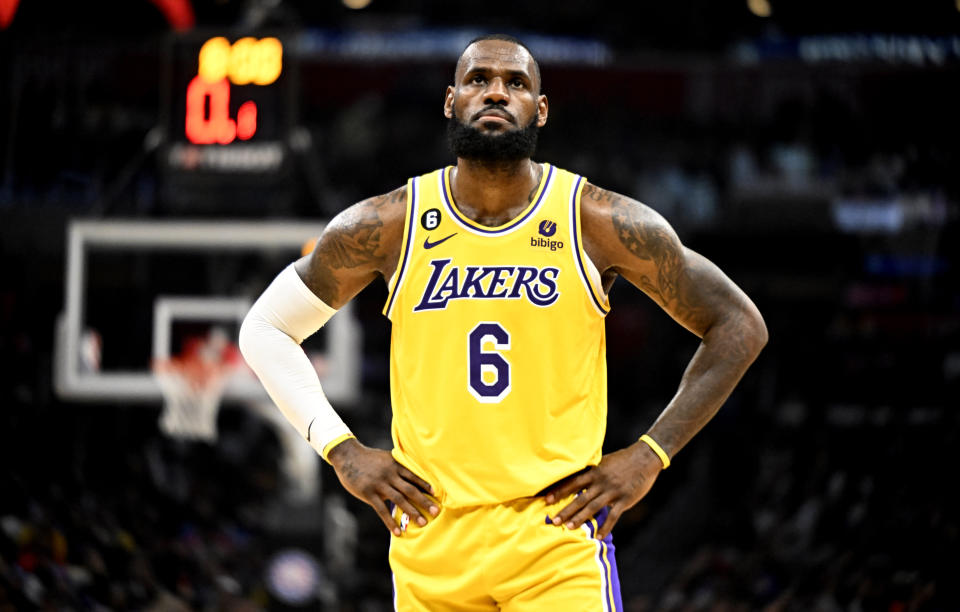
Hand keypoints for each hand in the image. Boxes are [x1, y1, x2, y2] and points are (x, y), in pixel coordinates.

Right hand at [327, 438, 438, 535]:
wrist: (347, 456)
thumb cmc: (367, 458)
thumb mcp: (384, 458)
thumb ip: (396, 466)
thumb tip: (409, 475)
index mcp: (395, 465)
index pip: (413, 476)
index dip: (425, 485)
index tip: (436, 494)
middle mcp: (389, 474)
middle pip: (410, 490)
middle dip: (424, 501)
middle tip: (435, 512)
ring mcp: (379, 484)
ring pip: (399, 500)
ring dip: (412, 512)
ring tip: (422, 522)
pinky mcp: (368, 493)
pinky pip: (381, 510)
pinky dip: (390, 522)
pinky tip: (397, 531)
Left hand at [543, 440, 662, 539]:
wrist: (645, 458)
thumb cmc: (623, 460)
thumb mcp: (604, 462)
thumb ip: (592, 472)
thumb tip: (577, 478)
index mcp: (595, 471)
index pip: (572, 482)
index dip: (559, 491)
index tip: (546, 500)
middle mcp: (601, 482)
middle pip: (580, 498)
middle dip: (566, 510)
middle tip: (554, 521)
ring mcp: (613, 491)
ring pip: (593, 508)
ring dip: (580, 518)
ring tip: (569, 528)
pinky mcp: (624, 500)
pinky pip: (613, 516)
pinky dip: (605, 527)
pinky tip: (598, 536)